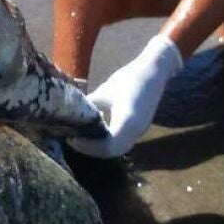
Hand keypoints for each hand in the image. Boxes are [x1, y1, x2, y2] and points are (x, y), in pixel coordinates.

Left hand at [68, 34, 182, 157]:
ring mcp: (139, 131)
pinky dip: (107, 142)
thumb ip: (89, 106)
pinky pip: (122, 142)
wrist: (153, 72)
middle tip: (72, 141)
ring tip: (81, 139)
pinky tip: (94, 134)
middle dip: (91, 150)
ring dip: (99, 148)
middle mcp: (136, 131)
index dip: (89, 147)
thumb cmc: (128, 79)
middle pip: (113, 152)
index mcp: (127, 121)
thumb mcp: (104, 92)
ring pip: (118, 149)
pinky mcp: (139, 129)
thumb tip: (69, 115)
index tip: (72, 139)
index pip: (108, 145)